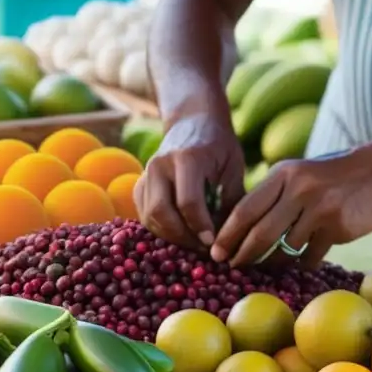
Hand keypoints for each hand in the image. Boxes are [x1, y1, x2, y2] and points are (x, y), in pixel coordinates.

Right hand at [135, 112, 246, 248]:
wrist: (193, 122)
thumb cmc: (219, 147)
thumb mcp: (233, 168)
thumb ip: (230, 201)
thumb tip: (227, 240)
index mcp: (187, 157)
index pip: (188, 202)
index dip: (200, 228)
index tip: (213, 243)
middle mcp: (160, 165)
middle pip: (161, 212)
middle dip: (182, 237)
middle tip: (202, 248)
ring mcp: (145, 174)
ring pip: (150, 217)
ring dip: (171, 237)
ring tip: (193, 243)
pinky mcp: (139, 185)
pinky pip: (145, 215)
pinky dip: (161, 230)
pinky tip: (180, 233)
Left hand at [211, 150, 371, 266]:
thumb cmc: (330, 178)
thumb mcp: (298, 176)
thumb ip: (272, 196)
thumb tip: (238, 231)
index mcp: (283, 175)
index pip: (245, 209)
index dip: (227, 235)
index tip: (216, 253)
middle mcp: (298, 189)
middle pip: (260, 233)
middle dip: (242, 255)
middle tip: (233, 267)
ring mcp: (319, 208)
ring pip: (284, 248)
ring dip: (272, 262)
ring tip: (266, 265)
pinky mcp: (336, 227)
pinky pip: (309, 256)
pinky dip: (302, 262)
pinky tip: (302, 260)